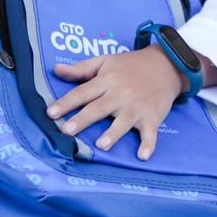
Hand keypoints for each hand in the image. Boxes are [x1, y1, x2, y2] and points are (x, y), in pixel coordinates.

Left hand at [45, 46, 185, 160]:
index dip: (66, 102)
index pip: (83, 92)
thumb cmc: (130, 65)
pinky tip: (143, 155)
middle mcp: (120, 93)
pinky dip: (149, 143)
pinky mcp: (153, 117)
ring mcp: (137, 106)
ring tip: (101, 145)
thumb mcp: (105, 61)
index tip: (50, 113)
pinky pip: (151, 132)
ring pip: (123, 121)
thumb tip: (56, 69)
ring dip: (113, 133)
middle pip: (99, 108)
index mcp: (107, 80)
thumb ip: (81, 68)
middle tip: (67, 131)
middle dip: (83, 119)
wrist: (166, 65)